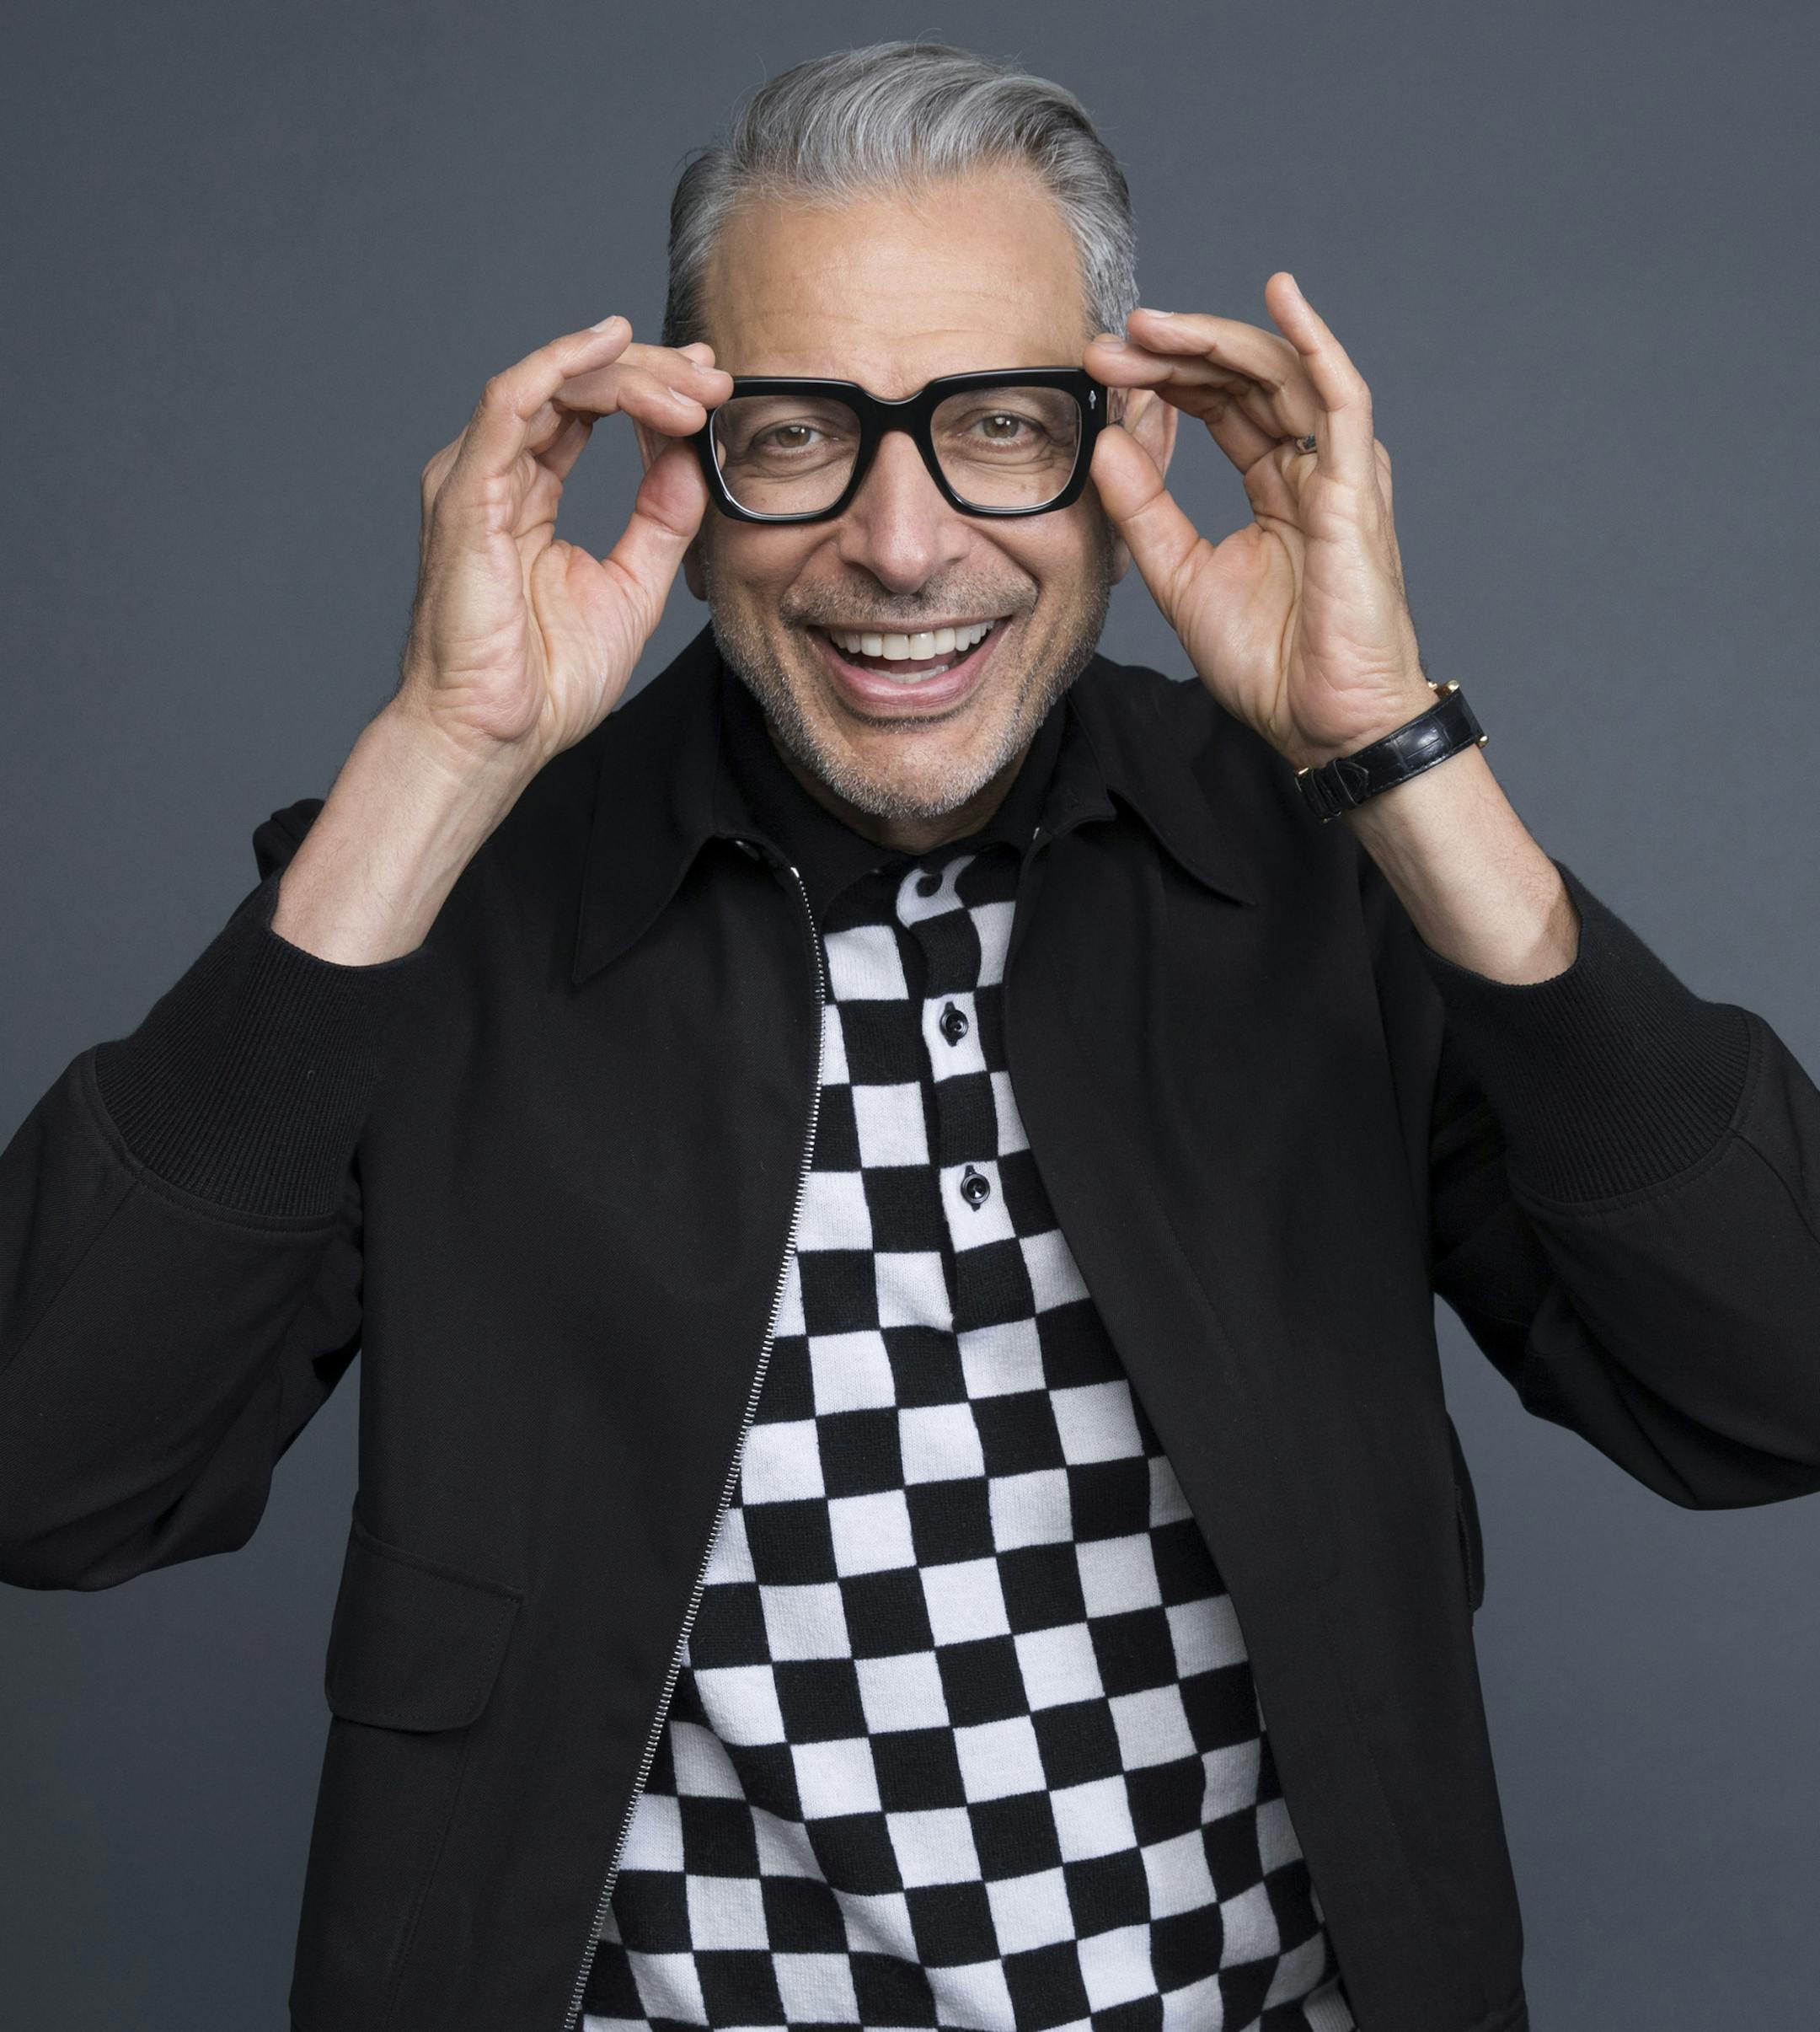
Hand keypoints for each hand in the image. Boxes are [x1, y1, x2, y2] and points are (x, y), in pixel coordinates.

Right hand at [398, 317, 731, 775]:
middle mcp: (494, 474)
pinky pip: (511, 402)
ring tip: (692, 388)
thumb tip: (691, 460)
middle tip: (715, 379)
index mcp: (526, 493)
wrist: (496, 736)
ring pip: (551, 382)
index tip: (712, 388)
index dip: (651, 387)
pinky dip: (565, 365)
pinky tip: (615, 348)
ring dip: (629, 373)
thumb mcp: (632, 586)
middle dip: (652, 372)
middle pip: (573, 385)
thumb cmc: (544, 680)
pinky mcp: (467, 493)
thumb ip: (660, 520)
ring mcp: (475, 478)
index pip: (586, 410)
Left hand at [1085, 274, 1432, 769]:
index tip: (1101, 368)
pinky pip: (1340, 397)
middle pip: (1244, 379)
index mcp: (1276, 487)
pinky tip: (1281, 295)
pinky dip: (1314, 341)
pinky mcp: (1354, 487)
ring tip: (1150, 326)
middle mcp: (1311, 467)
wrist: (1321, 723)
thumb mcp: (1180, 577)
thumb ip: (1143, 509)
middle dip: (1174, 353)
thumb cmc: (1270, 664)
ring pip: (1281, 374)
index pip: (1219, 405)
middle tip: (1110, 342)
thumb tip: (1106, 441)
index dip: (1162, 378)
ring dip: (1214, 340)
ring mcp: (1337, 471)